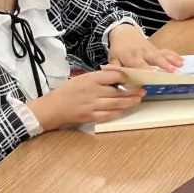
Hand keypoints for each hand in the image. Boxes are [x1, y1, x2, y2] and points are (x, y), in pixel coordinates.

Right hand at [28, 69, 142, 129]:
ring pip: (116, 104)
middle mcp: (93, 92)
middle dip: (132, 91)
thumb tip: (117, 77)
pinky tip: (124, 110)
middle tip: (143, 90)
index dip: (127, 77)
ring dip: (129, 102)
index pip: (115, 76)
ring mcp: (92, 105)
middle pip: (118, 91)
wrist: (50, 108)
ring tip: (138, 99)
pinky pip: (108, 115)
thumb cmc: (66, 91)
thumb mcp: (82, 78)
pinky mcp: (90, 117)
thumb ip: (98, 78)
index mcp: (91, 79)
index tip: (135, 78)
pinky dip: (118, 112)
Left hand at [106, 24, 181, 71]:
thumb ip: (115, 69)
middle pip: (154, 59)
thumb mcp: (113, 58)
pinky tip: (181, 60)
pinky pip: (166, 51)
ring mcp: (151, 50)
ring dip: (172, 60)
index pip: (139, 65)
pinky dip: (174, 55)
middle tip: (172, 71)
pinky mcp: (156, 49)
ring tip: (180, 65)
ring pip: (162, 54)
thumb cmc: (118, 49)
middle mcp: (143, 53)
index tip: (153, 77)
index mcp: (131, 57)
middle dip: (164, 64)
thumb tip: (117, 80)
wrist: (124, 33)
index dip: (146, 70)